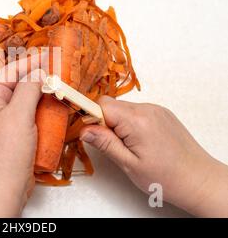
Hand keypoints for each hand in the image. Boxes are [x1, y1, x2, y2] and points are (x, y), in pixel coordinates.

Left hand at [0, 55, 45, 216]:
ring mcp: (3, 122)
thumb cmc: (6, 152)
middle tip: (56, 69)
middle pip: (16, 84)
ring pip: (23, 100)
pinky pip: (27, 115)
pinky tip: (52, 107)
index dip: (30, 61)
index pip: (10, 71)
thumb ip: (29, 89)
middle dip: (36, 76)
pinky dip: (40, 110)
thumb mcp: (19, 114)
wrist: (2, 189)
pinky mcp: (13, 135)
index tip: (49, 54)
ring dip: (40, 93)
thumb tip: (38, 72)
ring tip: (57, 85)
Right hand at [80, 96, 227, 216]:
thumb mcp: (128, 164)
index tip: (90, 134)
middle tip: (112, 145)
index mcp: (137, 120)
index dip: (91, 117)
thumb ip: (105, 143)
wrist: (198, 179)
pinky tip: (139, 141)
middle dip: (104, 121)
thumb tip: (84, 130)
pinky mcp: (162, 113)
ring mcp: (156, 109)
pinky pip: (136, 111)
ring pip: (123, 108)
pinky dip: (130, 122)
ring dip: (118, 122)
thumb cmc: (165, 177)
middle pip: (111, 105)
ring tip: (128, 146)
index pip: (102, 105)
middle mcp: (147, 109)